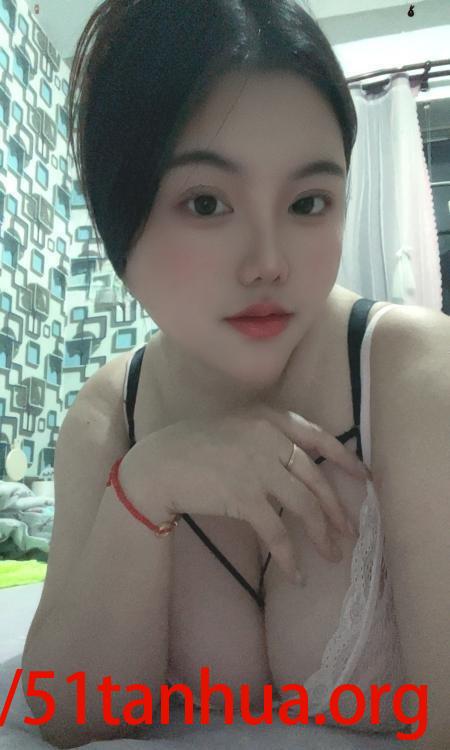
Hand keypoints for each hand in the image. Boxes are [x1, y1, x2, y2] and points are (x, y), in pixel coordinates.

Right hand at [133, 403, 369, 582]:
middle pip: (316, 478)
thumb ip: (266, 437)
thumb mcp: (235, 428)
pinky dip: (291, 556)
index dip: (346, 460)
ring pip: (304, 506)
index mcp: (268, 418)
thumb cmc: (191, 446)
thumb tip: (298, 468)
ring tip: (332, 555)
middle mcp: (268, 438)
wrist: (157, 465)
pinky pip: (277, 531)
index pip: (319, 437)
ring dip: (322, 535)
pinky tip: (298, 574)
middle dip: (337, 510)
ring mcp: (257, 467)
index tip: (365, 478)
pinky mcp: (244, 496)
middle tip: (349, 532)